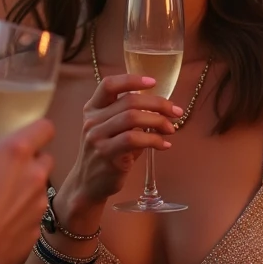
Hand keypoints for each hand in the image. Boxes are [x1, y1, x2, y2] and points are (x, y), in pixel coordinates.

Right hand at [0, 115, 55, 263]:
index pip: (45, 127)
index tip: (23, 133)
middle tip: (5, 166)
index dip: (36, 128)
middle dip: (30, 159)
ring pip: (40, 187)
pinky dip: (22, 212)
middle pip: (45, 157)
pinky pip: (34, 213)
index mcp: (16, 152)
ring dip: (26, 186)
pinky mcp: (36, 229)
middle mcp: (35, 174)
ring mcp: (39, 203)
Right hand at [60, 74, 179, 209]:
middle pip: (129, 101)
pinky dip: (154, 140)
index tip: (153, 82)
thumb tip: (163, 107)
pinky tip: (164, 145)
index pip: (109, 85)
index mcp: (93, 108)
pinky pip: (135, 140)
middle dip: (158, 104)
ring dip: (158, 121)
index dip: (132, 80)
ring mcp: (97, 137)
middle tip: (175, 111)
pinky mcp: (107, 155)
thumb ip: (129, 115)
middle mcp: (92, 120)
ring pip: (133, 118)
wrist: (87, 184)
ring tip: (171, 129)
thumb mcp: (110, 129)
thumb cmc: (106, 153)